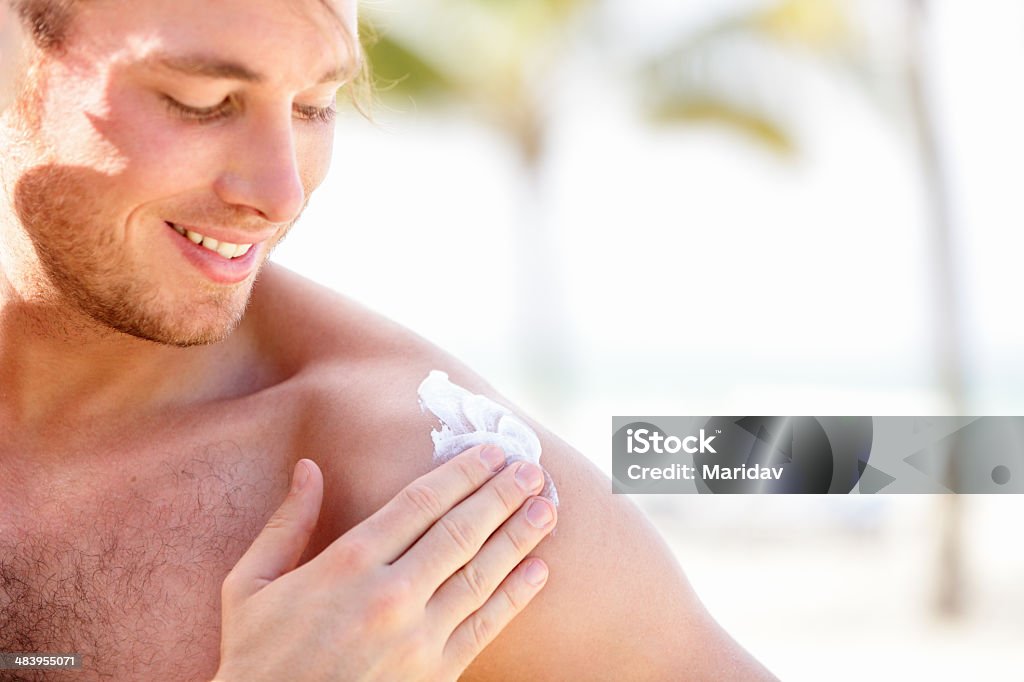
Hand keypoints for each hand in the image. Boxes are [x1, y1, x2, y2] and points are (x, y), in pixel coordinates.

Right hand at [213, 444, 556, 681]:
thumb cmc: (257, 657)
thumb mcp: (250, 584)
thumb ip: (285, 523)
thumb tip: (308, 468)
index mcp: (347, 563)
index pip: (420, 503)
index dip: (461, 473)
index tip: (491, 452)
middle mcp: (389, 594)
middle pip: (459, 531)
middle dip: (501, 495)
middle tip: (532, 469)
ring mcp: (416, 637)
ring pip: (480, 574)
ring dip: (519, 537)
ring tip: (546, 508)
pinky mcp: (434, 674)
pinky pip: (484, 626)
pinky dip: (515, 596)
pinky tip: (538, 571)